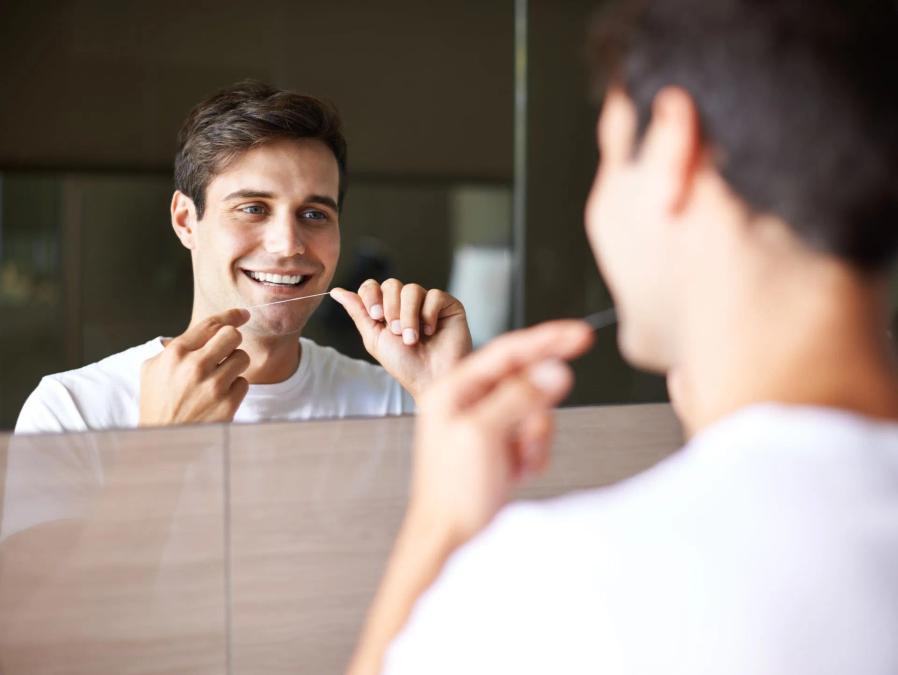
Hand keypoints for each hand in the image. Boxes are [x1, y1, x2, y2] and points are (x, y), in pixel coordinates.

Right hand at [139, 308, 250, 425]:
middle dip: (232, 340)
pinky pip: (244, 383)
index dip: (231, 315)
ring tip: (220, 377)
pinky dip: (236, 388)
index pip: (211, 324)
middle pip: (232, 335)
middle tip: (227, 351)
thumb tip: (201, 333)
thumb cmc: (157, 404)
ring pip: (242, 358)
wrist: (162, 440)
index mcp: (176, 353)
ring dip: (234, 365)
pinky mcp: (227, 404)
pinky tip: (221, 396)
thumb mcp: (153, 369)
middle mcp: (195, 366)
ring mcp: (213, 385)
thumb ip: (174, 348)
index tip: (242, 314)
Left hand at [330, 279, 472, 399]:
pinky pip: (435, 295)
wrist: (430, 379)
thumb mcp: (374, 338)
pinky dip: (429, 314)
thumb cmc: (404, 364)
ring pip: (412, 289)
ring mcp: (428, 303)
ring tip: (412, 338)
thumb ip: (358, 312)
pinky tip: (431, 332)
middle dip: (391, 308)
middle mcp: (407, 303)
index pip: (373, 286)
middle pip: (392, 284)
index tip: (376, 315)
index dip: (371, 295)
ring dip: (409, 316)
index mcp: (388, 309)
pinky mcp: (449, 306)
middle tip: (396, 331)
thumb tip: (336, 291)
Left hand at [406, 320, 593, 548]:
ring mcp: (486, 424)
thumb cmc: (454, 490)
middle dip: (538, 407)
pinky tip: (517, 473)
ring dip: (536, 436)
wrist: (451, 539)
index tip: (580, 335)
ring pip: (535, 410)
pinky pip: (535, 436)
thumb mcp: (484, 434)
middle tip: (546, 415)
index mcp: (453, 390)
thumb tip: (553, 370)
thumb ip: (520, 397)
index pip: (507, 352)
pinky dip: (534, 454)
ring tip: (517, 462)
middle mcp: (468, 402)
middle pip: (524, 380)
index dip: (546, 340)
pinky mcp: (501, 446)